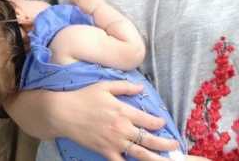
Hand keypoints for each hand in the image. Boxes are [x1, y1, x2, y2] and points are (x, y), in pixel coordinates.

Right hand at [53, 80, 179, 160]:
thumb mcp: (105, 86)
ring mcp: (114, 142)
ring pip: (140, 154)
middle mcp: (122, 128)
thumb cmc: (83, 97)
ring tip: (167, 160)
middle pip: (149, 139)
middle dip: (165, 144)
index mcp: (123, 111)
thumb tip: (142, 88)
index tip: (163, 123)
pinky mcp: (105, 152)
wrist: (63, 113)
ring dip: (156, 158)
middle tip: (175, 146)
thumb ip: (125, 87)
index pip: (148, 120)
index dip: (159, 123)